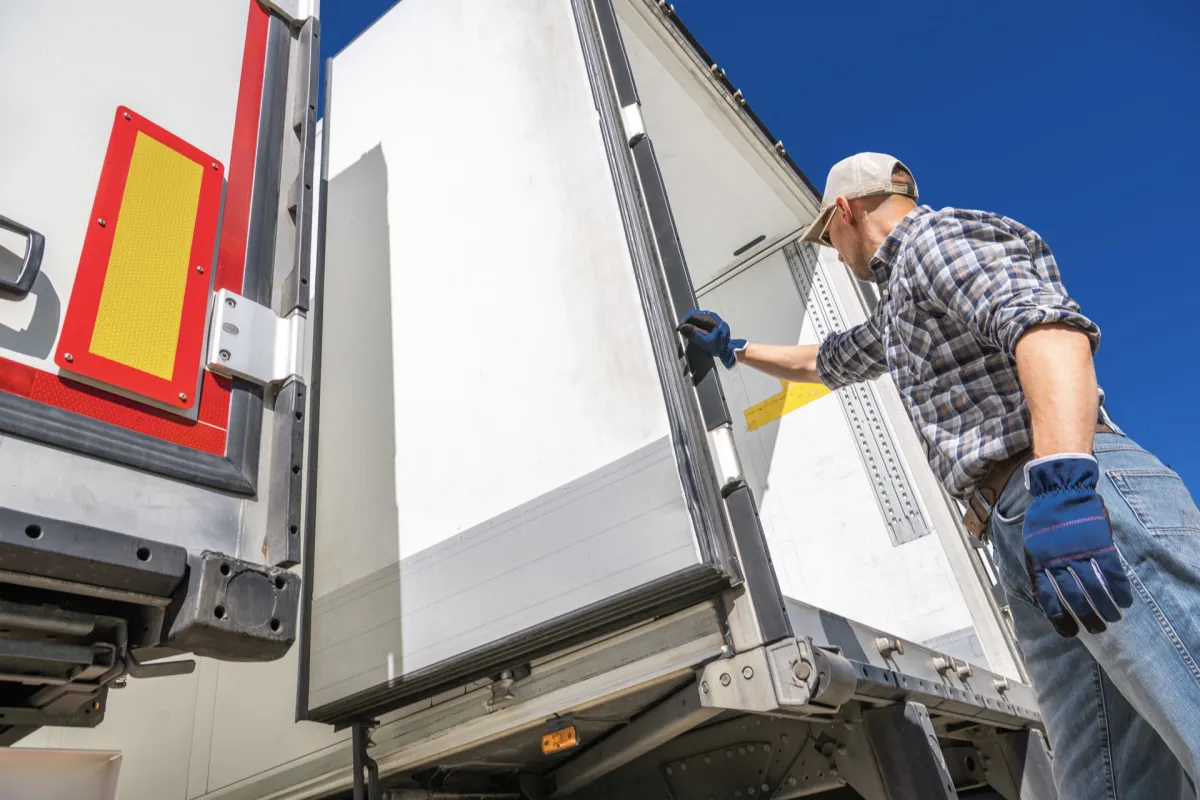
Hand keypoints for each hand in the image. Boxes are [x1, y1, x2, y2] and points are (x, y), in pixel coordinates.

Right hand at [677, 310, 745, 368]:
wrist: (729, 352)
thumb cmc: (719, 346)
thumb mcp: (706, 342)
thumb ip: (695, 334)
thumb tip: (682, 327)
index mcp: (712, 318)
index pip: (694, 315)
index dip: (685, 321)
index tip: (679, 328)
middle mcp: (712, 317)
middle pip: (695, 316)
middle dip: (687, 324)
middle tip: (681, 332)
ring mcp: (712, 321)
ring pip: (696, 320)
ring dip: (690, 326)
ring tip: (685, 334)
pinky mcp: (711, 326)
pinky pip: (699, 324)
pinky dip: (694, 329)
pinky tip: (691, 335)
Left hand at [1022, 454, 1132, 636]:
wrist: (1060, 489)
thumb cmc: (1044, 520)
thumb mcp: (1031, 545)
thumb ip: (1036, 569)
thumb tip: (1039, 596)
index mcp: (1040, 561)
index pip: (1048, 598)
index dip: (1059, 619)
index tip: (1070, 633)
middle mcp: (1059, 560)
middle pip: (1075, 597)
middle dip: (1087, 618)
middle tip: (1097, 629)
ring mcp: (1081, 552)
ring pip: (1095, 588)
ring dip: (1106, 608)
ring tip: (1113, 619)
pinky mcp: (1099, 543)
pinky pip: (1112, 572)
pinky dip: (1120, 589)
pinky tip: (1125, 601)